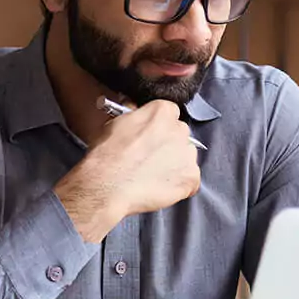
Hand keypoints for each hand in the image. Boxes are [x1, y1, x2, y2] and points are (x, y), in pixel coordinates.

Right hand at [55, 99, 200, 242]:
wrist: (108, 186)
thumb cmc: (107, 156)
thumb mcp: (115, 123)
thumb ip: (134, 114)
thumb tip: (135, 110)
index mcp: (162, 111)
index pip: (169, 113)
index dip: (159, 126)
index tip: (151, 136)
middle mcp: (180, 129)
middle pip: (180, 134)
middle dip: (168, 145)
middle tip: (151, 158)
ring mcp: (188, 154)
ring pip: (187, 157)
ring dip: (175, 164)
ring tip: (154, 175)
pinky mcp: (191, 177)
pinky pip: (191, 180)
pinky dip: (180, 186)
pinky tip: (161, 188)